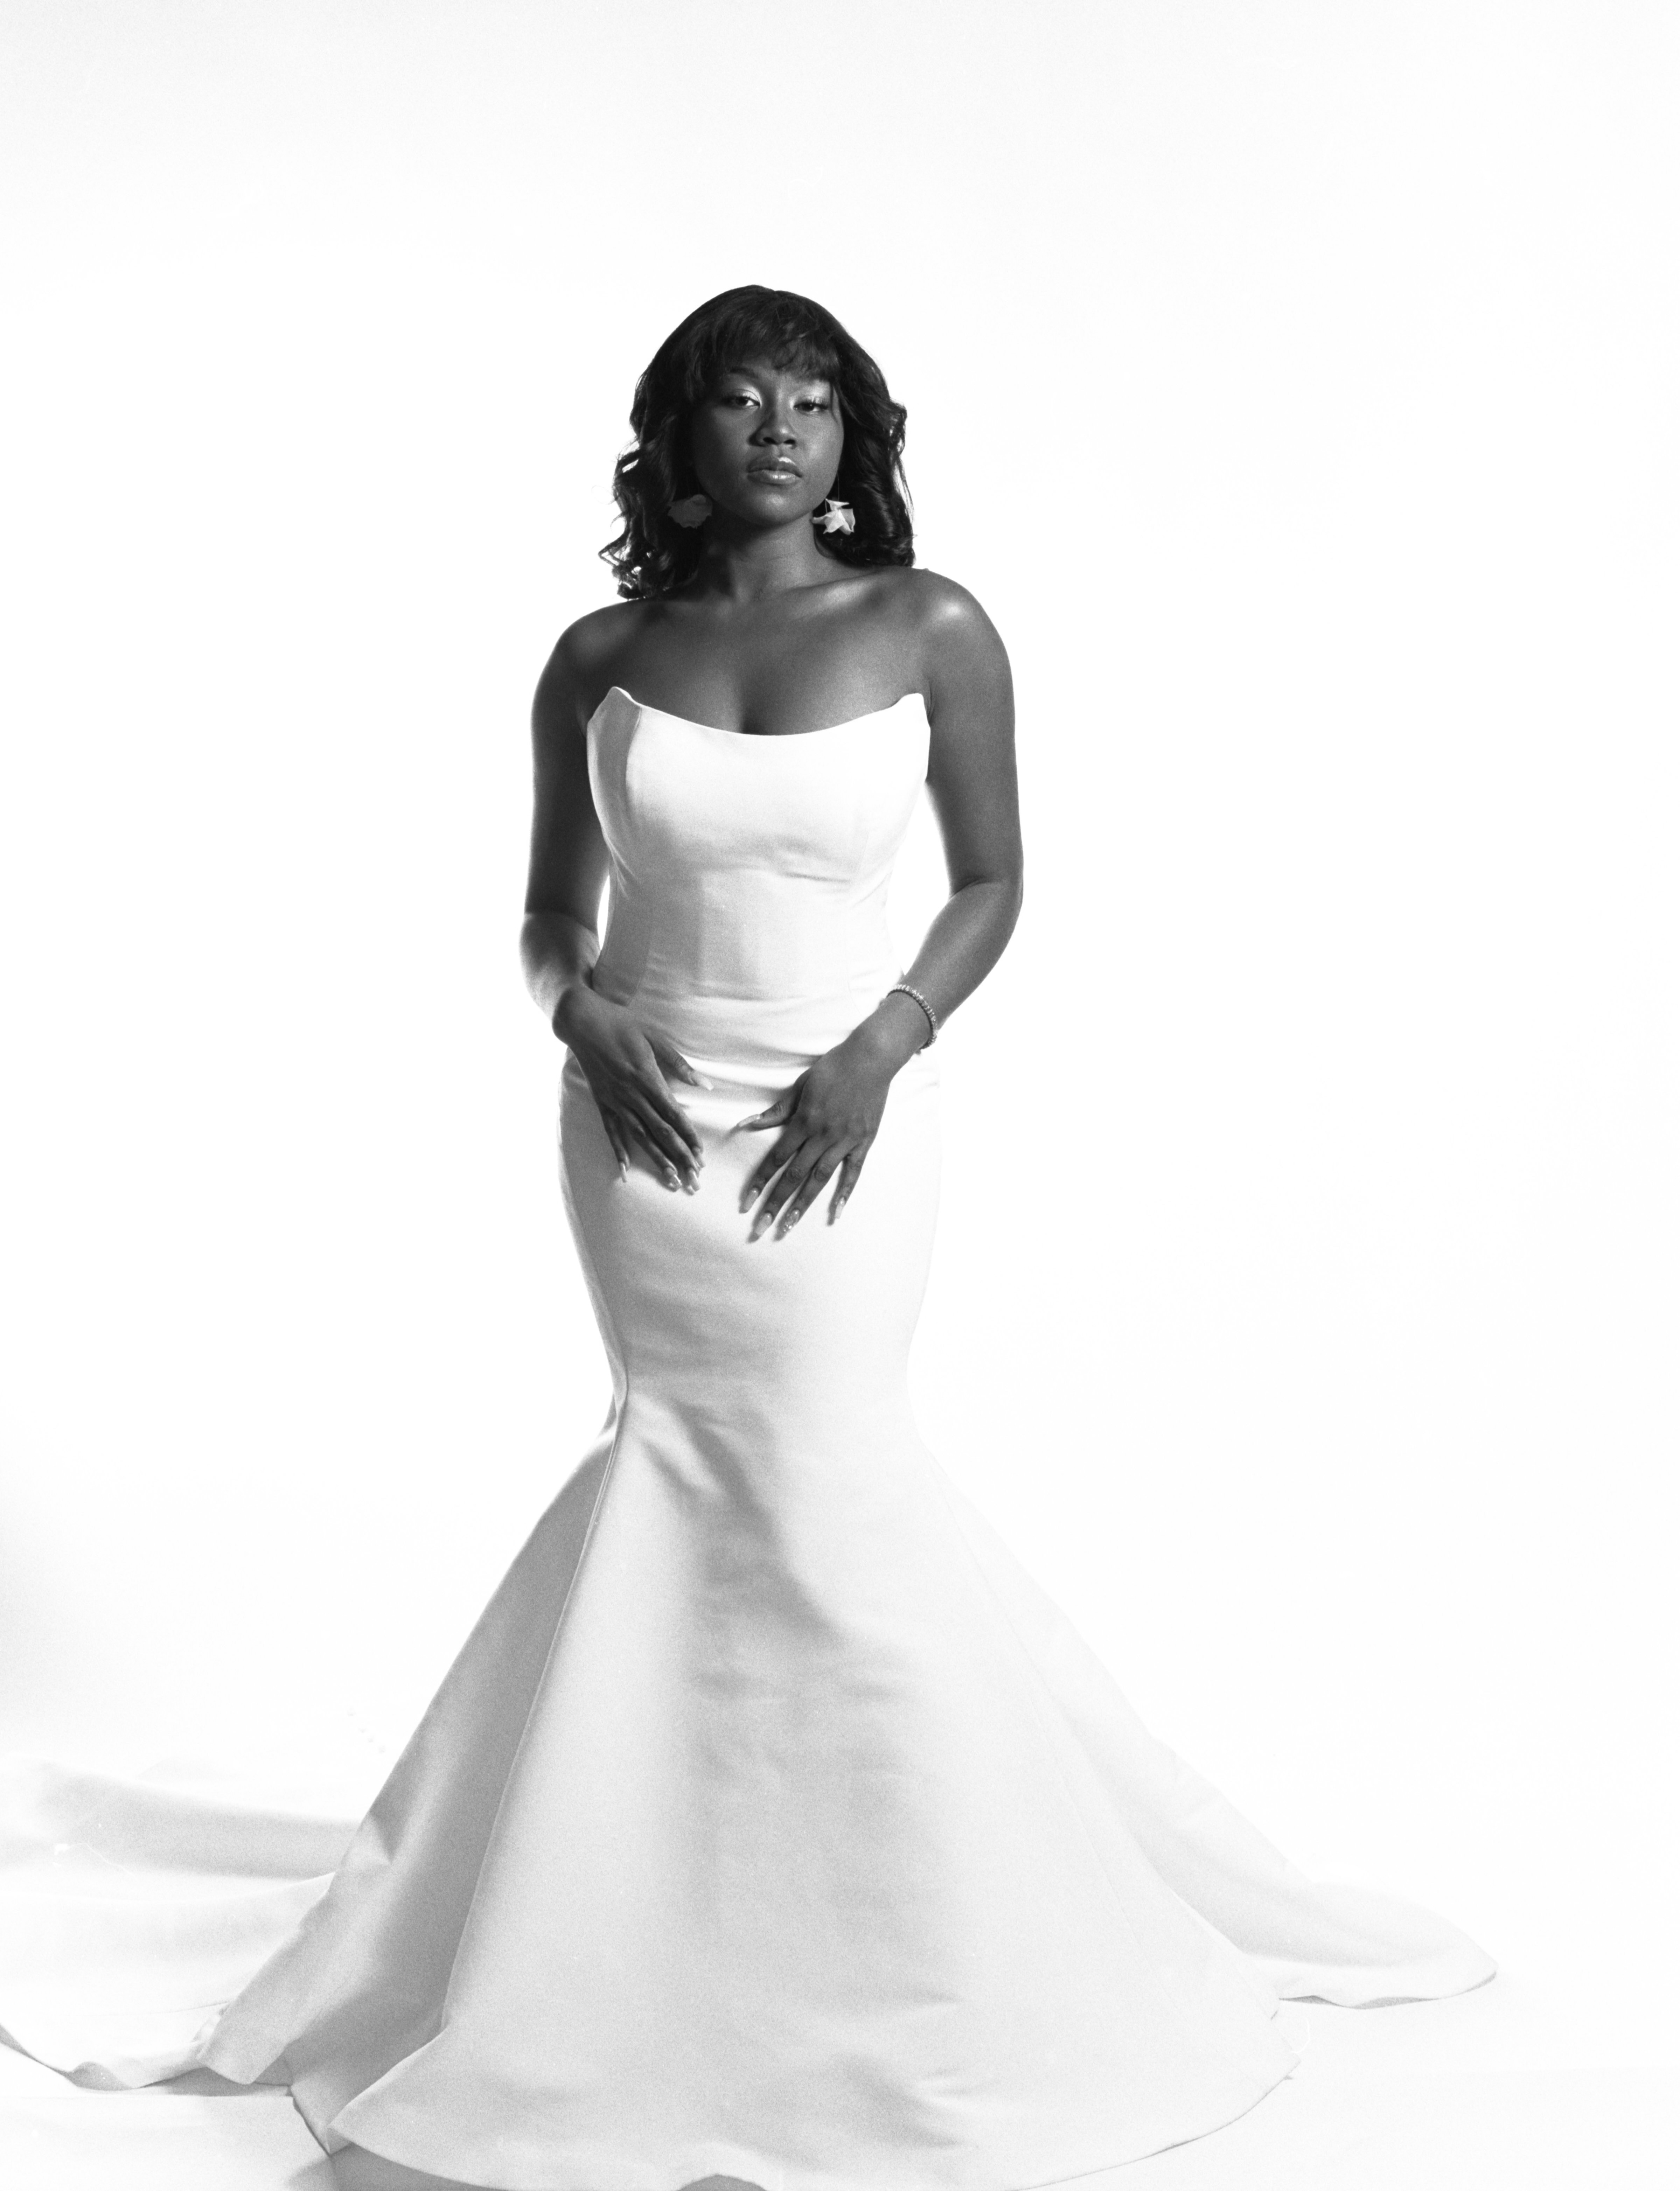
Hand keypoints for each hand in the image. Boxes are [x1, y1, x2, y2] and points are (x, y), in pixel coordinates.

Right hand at [556, 986, 705, 1191]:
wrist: (583, 1020)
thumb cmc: (622, 1025)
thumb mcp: (655, 1038)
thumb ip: (679, 1064)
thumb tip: (705, 1085)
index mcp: (648, 1078)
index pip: (673, 1115)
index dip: (688, 1136)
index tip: (701, 1155)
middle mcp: (631, 1094)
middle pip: (660, 1131)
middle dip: (679, 1156)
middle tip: (693, 1178)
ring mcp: (614, 1100)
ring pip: (638, 1136)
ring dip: (656, 1159)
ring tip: (671, 1179)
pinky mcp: (601, 1101)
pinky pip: (611, 1131)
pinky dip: (618, 1151)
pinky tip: (625, 1170)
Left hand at [737, 1022, 905, 1239]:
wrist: (872, 1058)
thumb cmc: (834, 1068)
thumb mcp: (801, 1086)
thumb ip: (777, 1111)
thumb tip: (747, 1124)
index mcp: (804, 1121)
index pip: (776, 1158)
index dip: (759, 1182)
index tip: (746, 1202)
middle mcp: (822, 1135)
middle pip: (794, 1176)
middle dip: (775, 1203)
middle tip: (759, 1228)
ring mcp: (845, 1141)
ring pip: (819, 1179)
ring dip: (802, 1204)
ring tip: (788, 1227)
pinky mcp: (864, 1142)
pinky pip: (853, 1173)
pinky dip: (844, 1194)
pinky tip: (835, 1213)